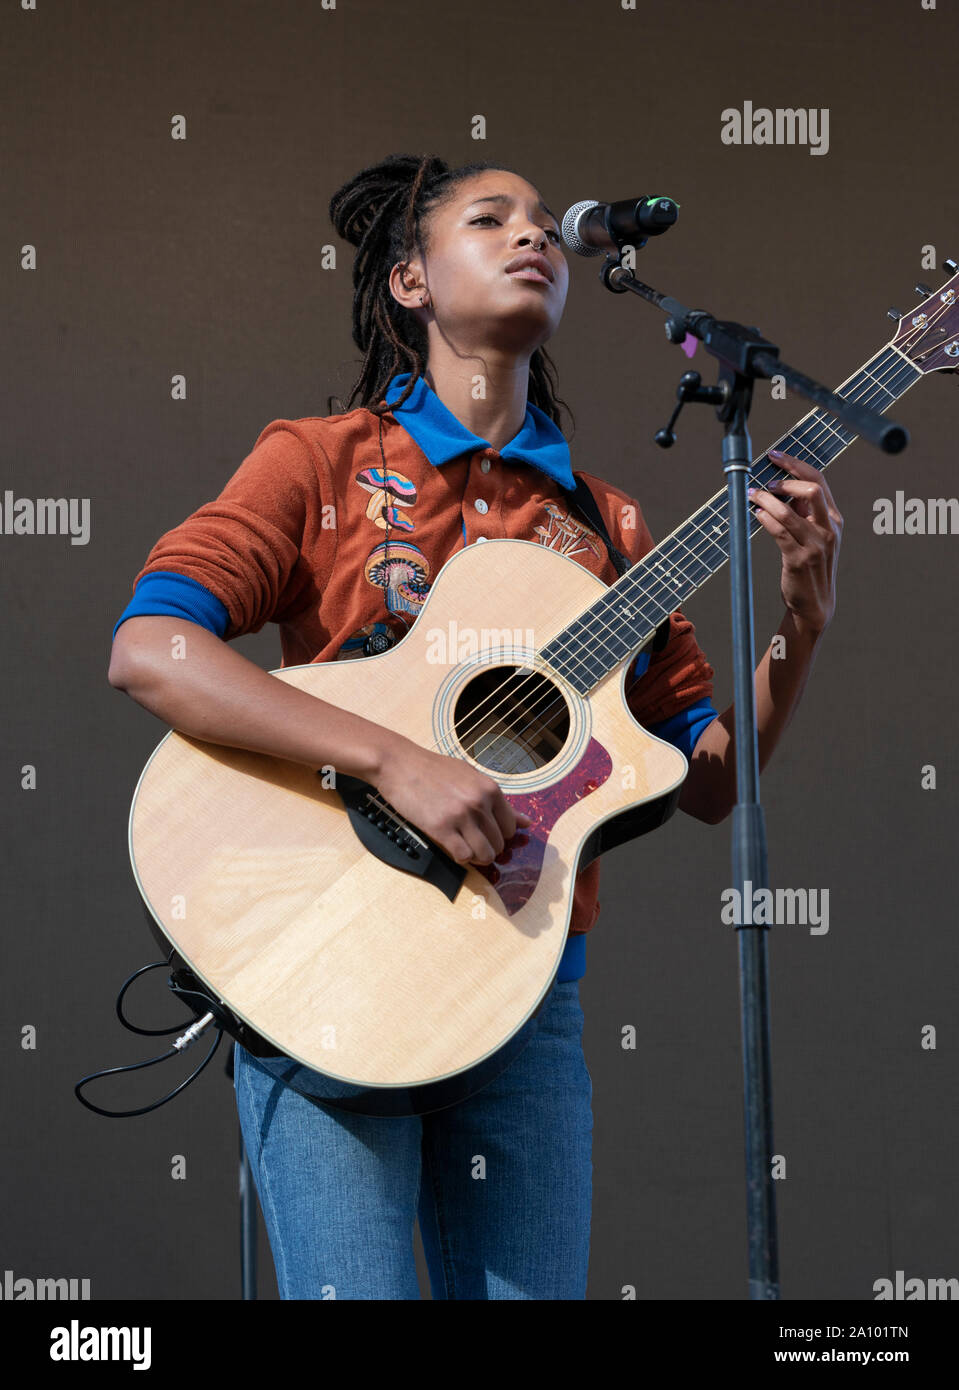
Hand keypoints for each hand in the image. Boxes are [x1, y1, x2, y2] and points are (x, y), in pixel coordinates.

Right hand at [372, 738, 531, 866]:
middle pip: (499, 843)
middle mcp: (479, 803)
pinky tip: (453, 847)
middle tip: (474, 843)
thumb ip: (497, 800)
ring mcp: (460, 816)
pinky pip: (463, 856)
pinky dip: (461, 858)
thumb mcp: (470, 777)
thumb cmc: (433, 769)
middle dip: (489, 848)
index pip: (510, 827)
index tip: (488, 835)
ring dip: (478, 858)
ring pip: (484, 854)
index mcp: (490, 789)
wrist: (400, 764)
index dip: (501, 836)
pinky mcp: (440, 828)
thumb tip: (526, 822)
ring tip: (466, 849)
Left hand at [748, 448, 843, 637]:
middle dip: (786, 478)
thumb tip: (782, 488)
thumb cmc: (811, 567)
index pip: (818, 481)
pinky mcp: (799, 558)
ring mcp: (815, 544)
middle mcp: (829, 529)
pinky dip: (765, 519)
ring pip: (789, 511)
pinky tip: (756, 514)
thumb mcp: (814, 536)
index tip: (775, 456)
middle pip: (811, 489)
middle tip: (766, 479)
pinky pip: (779, 531)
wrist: (815, 604)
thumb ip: (804, 514)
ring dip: (767, 499)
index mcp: (834, 519)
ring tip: (753, 495)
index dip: (795, 464)